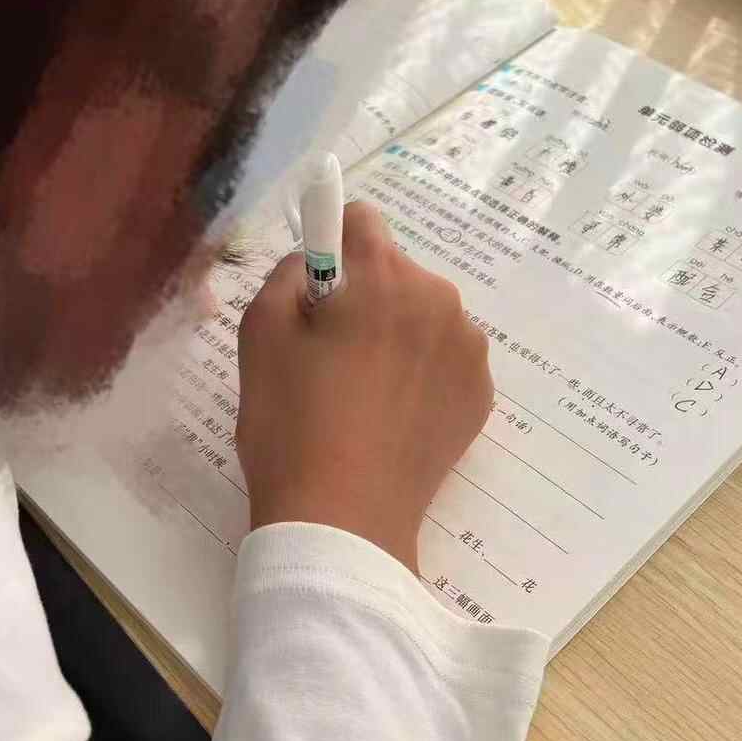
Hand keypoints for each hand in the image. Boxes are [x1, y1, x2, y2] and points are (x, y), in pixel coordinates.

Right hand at [236, 201, 492, 570]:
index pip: (360, 219)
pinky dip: (421, 376)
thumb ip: (287, 273)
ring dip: (397, 335)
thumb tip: (316, 262)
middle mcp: (441, 300)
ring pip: (423, 317)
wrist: (343, 520)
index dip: (330, 246)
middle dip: (364, 298)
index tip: (315, 289)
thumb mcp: (260, 333)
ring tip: (360, 394)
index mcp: (385, 276)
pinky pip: (445, 361)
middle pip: (395, 272)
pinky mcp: (481, 396)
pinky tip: (391, 417)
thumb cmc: (290, 423)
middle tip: (329, 357)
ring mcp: (469, 351)